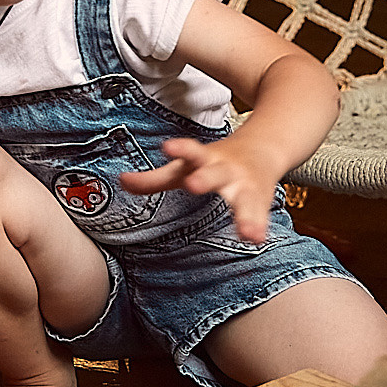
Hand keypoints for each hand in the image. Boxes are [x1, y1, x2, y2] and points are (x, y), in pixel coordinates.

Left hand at [121, 136, 277, 243]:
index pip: (191, 152)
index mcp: (205, 159)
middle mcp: (226, 170)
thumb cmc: (215, 162)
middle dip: (205, 178)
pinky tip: (257, 239)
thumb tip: (121, 181)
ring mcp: (245, 186)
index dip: (180, 149)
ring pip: (245, 198)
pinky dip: (258, 227)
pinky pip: (258, 216)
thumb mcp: (185, 167)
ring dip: (245, 214)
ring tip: (247, 232)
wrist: (264, 147)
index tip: (167, 147)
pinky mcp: (259, 202)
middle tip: (193, 184)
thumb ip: (155, 178)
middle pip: (215, 173)